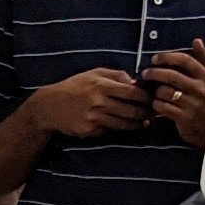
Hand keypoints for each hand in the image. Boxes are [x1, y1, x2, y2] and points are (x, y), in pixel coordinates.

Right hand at [24, 67, 150, 140]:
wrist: (50, 106)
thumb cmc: (74, 87)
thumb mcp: (93, 73)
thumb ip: (116, 75)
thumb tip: (136, 81)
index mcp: (101, 85)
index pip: (132, 92)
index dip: (146, 96)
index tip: (153, 98)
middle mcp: (99, 102)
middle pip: (131, 110)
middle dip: (146, 112)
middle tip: (154, 112)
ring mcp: (95, 118)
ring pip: (124, 123)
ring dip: (137, 123)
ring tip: (145, 121)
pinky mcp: (90, 130)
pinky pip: (111, 130)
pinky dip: (121, 128)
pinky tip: (127, 126)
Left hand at [147, 44, 204, 147]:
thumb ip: (204, 60)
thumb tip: (197, 41)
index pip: (185, 60)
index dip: (167, 57)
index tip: (155, 59)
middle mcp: (201, 89)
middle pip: (171, 75)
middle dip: (154, 72)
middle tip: (146, 73)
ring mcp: (193, 104)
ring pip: (165, 91)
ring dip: (155, 91)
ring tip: (153, 93)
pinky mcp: (185, 118)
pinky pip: (163, 107)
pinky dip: (156, 105)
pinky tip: (157, 105)